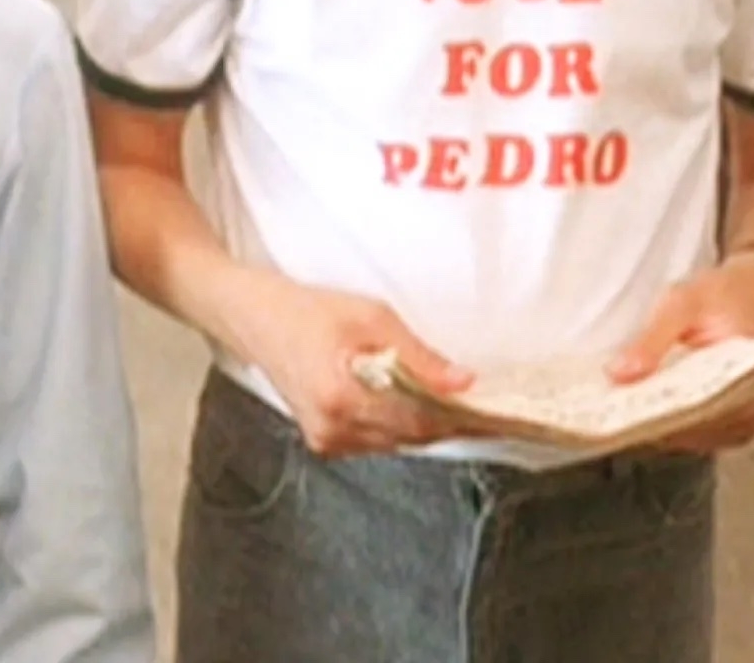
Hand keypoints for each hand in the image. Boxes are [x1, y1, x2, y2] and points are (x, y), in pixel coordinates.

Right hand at [225, 270, 476, 457]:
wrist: (255, 320)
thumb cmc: (308, 310)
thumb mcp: (370, 316)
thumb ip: (417, 354)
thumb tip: (462, 382)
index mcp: (342, 396)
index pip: (420, 418)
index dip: (463, 416)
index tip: (498, 415)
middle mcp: (333, 428)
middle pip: (412, 435)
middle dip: (449, 420)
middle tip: (485, 406)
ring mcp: (327, 439)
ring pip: (397, 441)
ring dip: (426, 423)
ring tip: (452, 401)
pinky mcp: (324, 442)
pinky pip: (377, 441)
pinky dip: (399, 424)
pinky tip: (410, 403)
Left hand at [605, 253, 753, 452]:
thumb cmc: (723, 293)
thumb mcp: (682, 303)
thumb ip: (652, 340)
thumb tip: (619, 376)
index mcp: (745, 386)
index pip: (688, 419)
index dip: (644, 418)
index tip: (606, 413)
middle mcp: (745, 417)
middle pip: (681, 433)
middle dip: (638, 420)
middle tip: (595, 409)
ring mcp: (735, 425)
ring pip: (680, 436)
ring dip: (645, 420)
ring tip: (606, 404)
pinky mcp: (721, 422)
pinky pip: (685, 429)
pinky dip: (658, 416)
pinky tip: (631, 402)